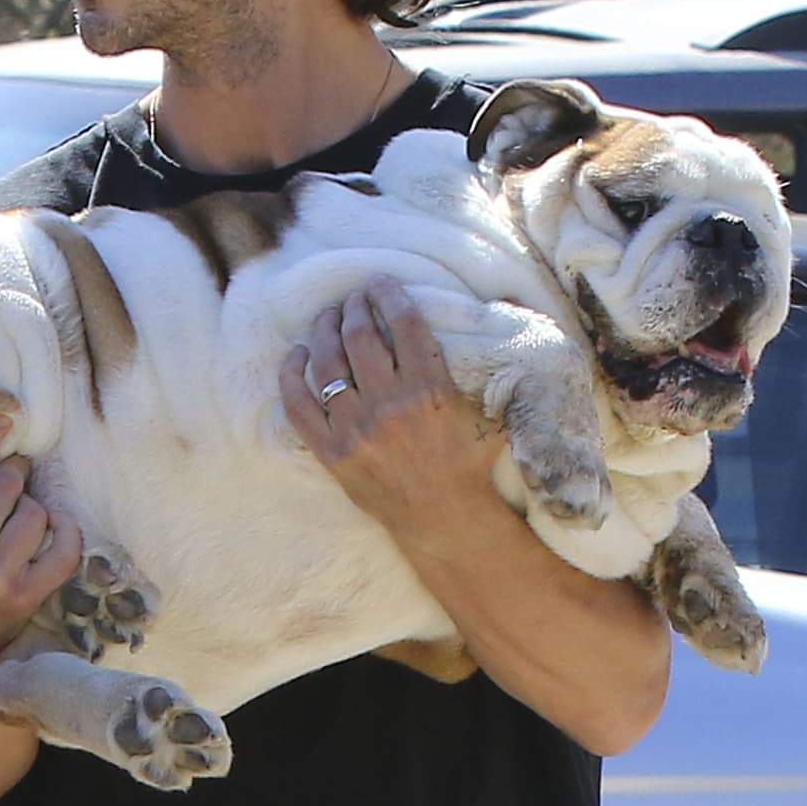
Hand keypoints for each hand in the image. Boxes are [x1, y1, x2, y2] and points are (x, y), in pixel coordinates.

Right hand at [0, 416, 81, 700]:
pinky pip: (63, 551)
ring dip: (32, 507)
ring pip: (34, 512)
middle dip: (13, 473)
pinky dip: (68, 534)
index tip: (2, 422)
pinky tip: (58, 526)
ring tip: (23, 512)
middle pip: (6, 483)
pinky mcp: (24, 596)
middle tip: (15, 474)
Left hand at [278, 275, 506, 541]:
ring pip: (328, 364)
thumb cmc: (471, 465)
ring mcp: (357, 430)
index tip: (380, 282)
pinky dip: (292, 374)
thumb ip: (500, 367)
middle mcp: (391, 407)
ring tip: (328, 317)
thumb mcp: (495, 414)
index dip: (389, 296)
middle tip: (353, 299)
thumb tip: (514, 308)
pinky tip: (296, 354)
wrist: (445, 522)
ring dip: (324, 331)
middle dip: (354, 308)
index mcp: (431, 392)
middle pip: (360, 337)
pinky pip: (299, 405)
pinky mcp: (332, 452)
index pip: (404, 326)